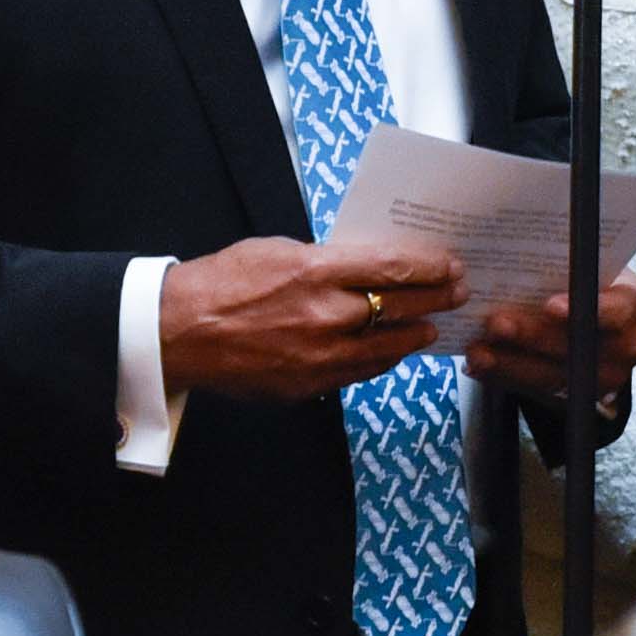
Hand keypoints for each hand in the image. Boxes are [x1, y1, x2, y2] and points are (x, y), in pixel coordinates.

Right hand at [159, 234, 452, 399]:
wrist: (179, 332)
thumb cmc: (223, 283)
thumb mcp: (277, 250)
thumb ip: (325, 260)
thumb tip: (363, 267)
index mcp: (316, 273)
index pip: (394, 269)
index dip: (430, 268)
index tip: (449, 265)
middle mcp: (325, 316)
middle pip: (401, 309)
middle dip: (436, 300)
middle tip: (456, 293)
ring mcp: (319, 357)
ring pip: (388, 348)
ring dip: (416, 336)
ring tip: (431, 327)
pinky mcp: (309, 385)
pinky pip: (359, 373)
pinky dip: (381, 360)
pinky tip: (392, 352)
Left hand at [465, 270, 635, 409]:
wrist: (600, 316)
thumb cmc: (589, 278)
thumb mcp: (591, 261)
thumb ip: (573, 256)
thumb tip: (532, 235)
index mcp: (635, 304)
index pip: (618, 310)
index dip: (583, 309)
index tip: (549, 305)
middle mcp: (627, 346)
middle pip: (577, 347)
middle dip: (532, 336)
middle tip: (496, 323)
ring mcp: (604, 377)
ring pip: (553, 375)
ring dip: (510, 363)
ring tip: (478, 349)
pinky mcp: (578, 395)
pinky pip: (536, 391)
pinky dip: (505, 376)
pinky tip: (481, 364)